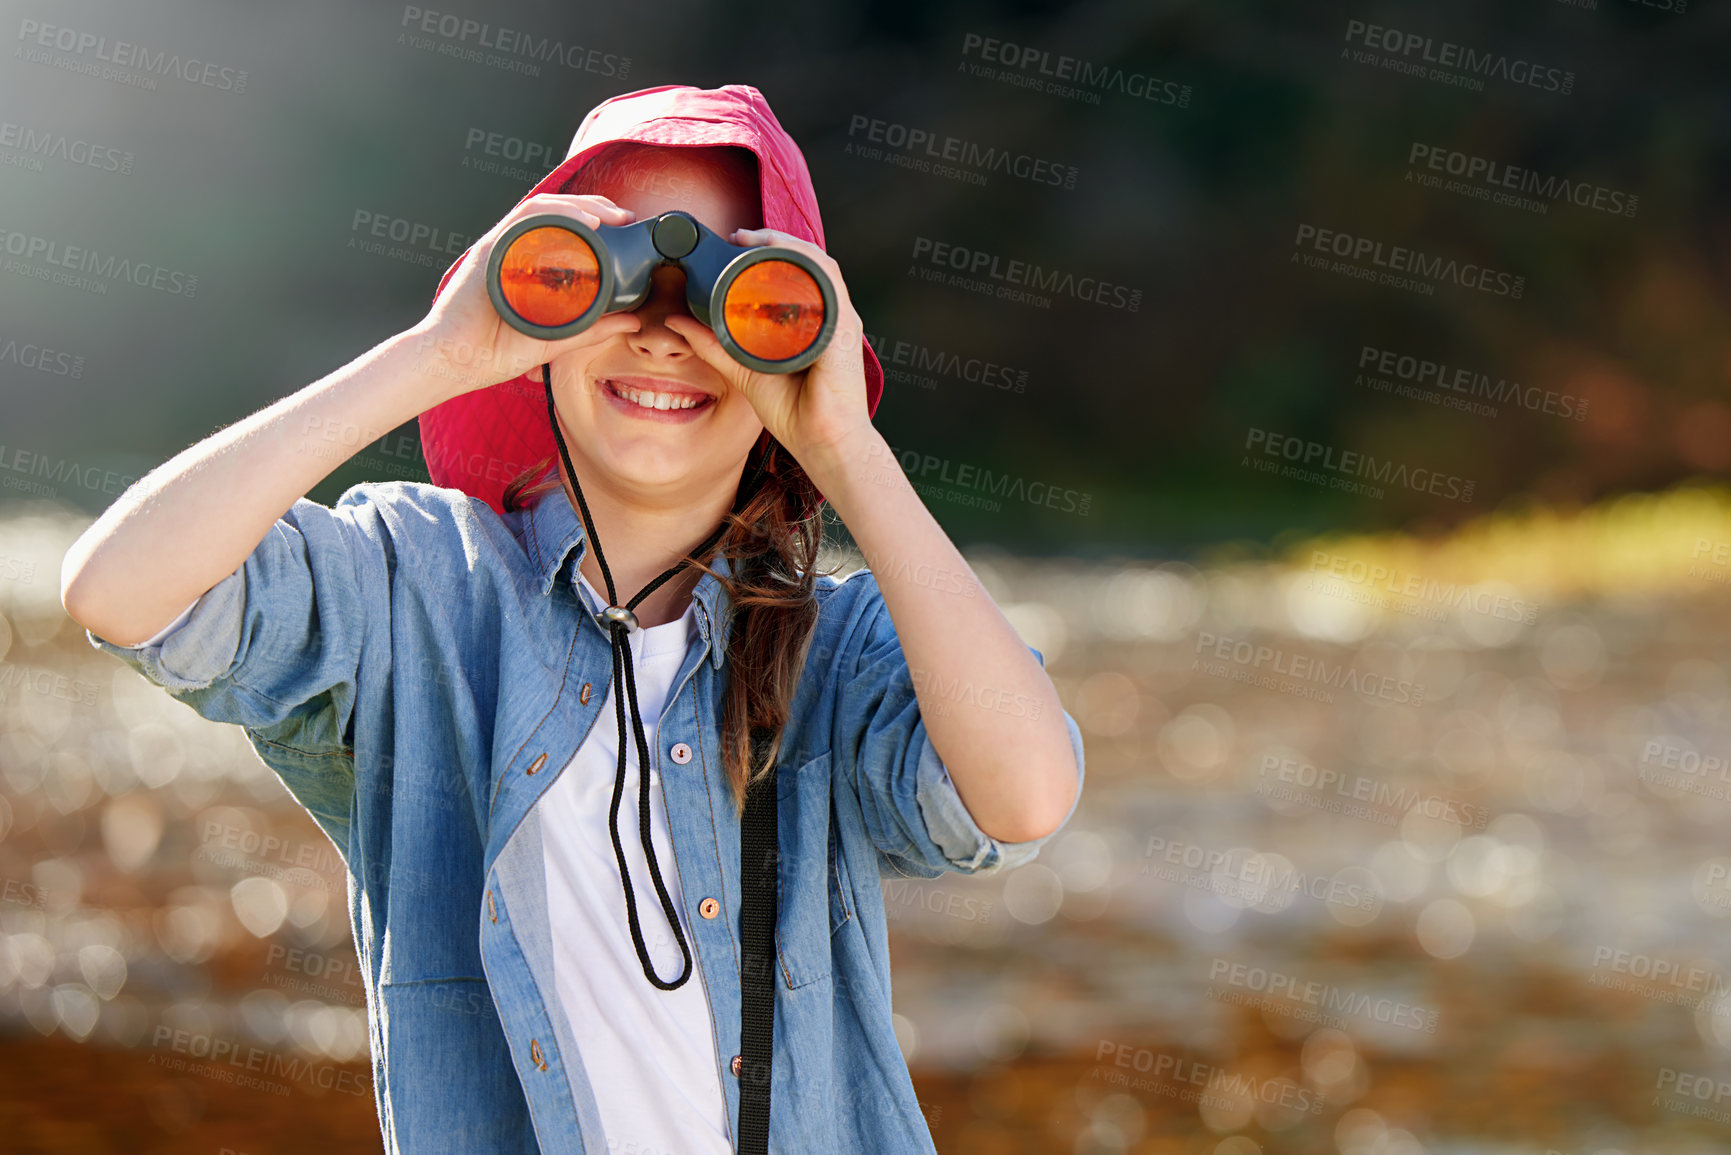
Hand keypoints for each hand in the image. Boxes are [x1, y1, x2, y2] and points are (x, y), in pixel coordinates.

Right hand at [405, 193, 645, 401]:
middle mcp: (514, 251)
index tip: (625, 230)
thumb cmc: (493, 353)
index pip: (563, 231)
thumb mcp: (555, 340)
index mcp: (527, 267)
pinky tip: (584, 221)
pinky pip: (525, 220)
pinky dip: (556, 215)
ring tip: (610, 214)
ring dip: (579, 206)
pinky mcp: (489, 251)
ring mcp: (500, 248)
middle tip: (625, 217)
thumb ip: (593, 329)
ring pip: (542, 209)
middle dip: (594, 207)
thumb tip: (632, 322)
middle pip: (556, 213)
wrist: (452, 362)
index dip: (596, 223)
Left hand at [662, 228, 873, 466]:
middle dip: (773, 240)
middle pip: (804, 261)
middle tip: (738, 235)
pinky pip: (829, 284)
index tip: (733, 243)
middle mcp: (827, 315)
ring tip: (754, 239)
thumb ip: (714, 345)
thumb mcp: (744, 370)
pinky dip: (806, 264)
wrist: (823, 442)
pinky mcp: (844, 329)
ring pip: (817, 264)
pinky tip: (783, 256)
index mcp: (809, 321)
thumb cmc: (796, 412)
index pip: (791, 273)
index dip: (765, 250)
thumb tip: (678, 322)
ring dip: (786, 245)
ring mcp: (839, 319)